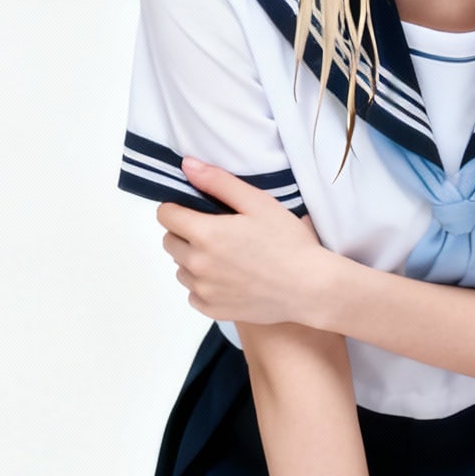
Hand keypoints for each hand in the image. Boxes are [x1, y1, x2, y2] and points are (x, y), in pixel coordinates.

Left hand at [159, 159, 337, 327]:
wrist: (309, 288)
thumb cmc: (288, 242)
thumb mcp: (257, 202)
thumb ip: (218, 182)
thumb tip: (186, 165)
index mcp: (205, 234)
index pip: (165, 215)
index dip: (178, 208)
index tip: (196, 210)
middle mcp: (197, 264)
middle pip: (169, 242)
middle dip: (185, 233)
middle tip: (216, 233)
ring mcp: (203, 290)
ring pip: (180, 268)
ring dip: (193, 260)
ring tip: (225, 257)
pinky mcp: (212, 310)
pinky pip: (193, 294)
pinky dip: (204, 285)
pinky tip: (228, 279)